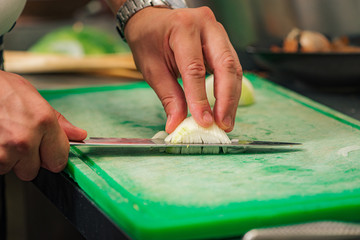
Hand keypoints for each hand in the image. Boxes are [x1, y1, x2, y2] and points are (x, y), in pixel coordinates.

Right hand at [0, 71, 86, 180]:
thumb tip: (78, 134)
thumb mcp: (35, 97)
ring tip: (5, 137)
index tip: (48, 152)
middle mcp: (25, 139)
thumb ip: (59, 121)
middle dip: (28, 159)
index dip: (53, 156)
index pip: (59, 159)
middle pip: (34, 170)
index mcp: (43, 122)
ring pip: (13, 170)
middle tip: (20, 140)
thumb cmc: (1, 88)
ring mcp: (5, 150)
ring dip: (10, 159)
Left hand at [125, 7, 242, 132]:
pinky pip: (232, 66)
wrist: (151, 20)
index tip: (203, 121)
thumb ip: (168, 96)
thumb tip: (176, 123)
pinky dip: (230, 89)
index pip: (195, 68)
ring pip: (233, 67)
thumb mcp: (151, 69)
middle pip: (225, 65)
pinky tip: (226, 107)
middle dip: (226, 99)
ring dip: (231, 97)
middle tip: (223, 124)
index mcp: (182, 28)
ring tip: (225, 121)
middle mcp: (205, 25)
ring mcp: (217, 31)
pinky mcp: (223, 41)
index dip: (200, 98)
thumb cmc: (148, 40)